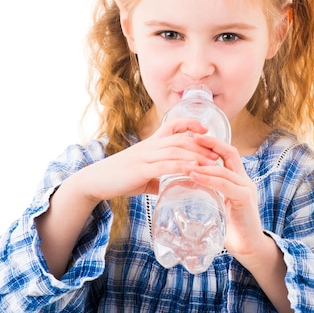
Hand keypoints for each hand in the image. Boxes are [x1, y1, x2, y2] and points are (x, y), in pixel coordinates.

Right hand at [77, 118, 220, 203]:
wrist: (95, 181)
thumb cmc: (118, 178)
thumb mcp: (141, 177)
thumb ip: (156, 179)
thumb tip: (168, 188)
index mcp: (150, 144)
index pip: (173, 126)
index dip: (191, 124)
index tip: (206, 129)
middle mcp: (149, 146)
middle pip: (181, 139)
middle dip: (202, 145)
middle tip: (218, 154)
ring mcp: (145, 156)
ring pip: (176, 150)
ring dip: (196, 156)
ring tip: (212, 163)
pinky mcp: (141, 169)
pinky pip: (165, 164)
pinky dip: (181, 166)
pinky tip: (193, 170)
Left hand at [184, 134, 264, 258]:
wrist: (248, 249)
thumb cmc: (231, 229)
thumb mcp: (218, 205)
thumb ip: (208, 193)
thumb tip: (185, 186)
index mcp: (239, 180)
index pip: (228, 154)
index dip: (212, 144)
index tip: (194, 137)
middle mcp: (245, 180)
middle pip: (230, 153)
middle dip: (210, 144)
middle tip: (190, 139)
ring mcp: (246, 188)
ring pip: (224, 169)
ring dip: (203, 165)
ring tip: (185, 162)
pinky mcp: (245, 199)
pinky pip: (225, 184)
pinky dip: (208, 179)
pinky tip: (194, 176)